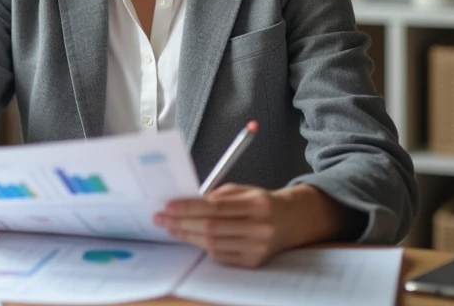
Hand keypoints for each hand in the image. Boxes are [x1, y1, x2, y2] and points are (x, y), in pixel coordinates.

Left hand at [153, 183, 352, 267]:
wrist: (292, 222)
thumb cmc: (262, 203)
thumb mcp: (243, 191)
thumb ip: (218, 196)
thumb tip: (187, 204)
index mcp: (257, 204)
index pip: (216, 207)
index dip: (189, 208)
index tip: (168, 206)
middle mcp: (260, 227)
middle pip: (212, 228)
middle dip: (182, 222)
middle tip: (162, 217)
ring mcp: (258, 248)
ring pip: (213, 244)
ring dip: (188, 236)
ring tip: (171, 227)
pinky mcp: (254, 262)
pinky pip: (221, 256)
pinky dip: (203, 247)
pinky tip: (191, 238)